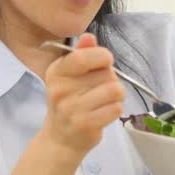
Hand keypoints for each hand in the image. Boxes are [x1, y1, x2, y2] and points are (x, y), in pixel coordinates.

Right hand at [41, 33, 125, 158]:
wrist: (61, 138)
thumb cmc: (69, 100)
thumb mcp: (70, 74)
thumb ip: (82, 53)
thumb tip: (89, 36)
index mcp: (56, 72)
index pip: (82, 58)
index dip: (102, 56)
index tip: (106, 61)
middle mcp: (60, 90)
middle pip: (105, 74)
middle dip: (111, 78)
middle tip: (102, 87)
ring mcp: (72, 109)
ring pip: (114, 90)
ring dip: (117, 94)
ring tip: (107, 99)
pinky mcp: (85, 125)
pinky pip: (116, 108)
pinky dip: (116, 109)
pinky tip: (105, 112)